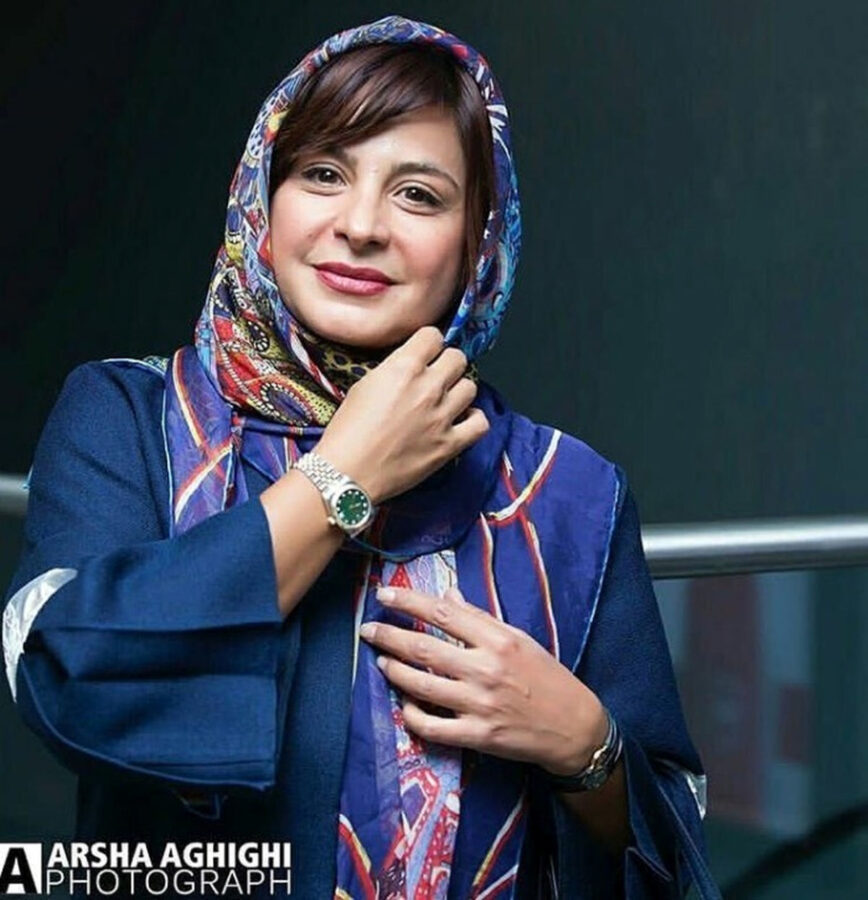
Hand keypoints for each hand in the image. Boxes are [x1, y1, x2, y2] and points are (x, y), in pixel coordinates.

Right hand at [314, 326, 489, 503]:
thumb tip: (410, 369)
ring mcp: (442, 416)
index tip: (424, 354)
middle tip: (435, 378)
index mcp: (404, 368)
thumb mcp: (364, 385)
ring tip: (445, 401)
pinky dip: (473, 419)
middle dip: (446, 365)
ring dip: (458, 391)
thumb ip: (393, 370)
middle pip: (457, 358)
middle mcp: (428, 387)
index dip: (427, 344)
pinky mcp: (450, 444)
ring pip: (470, 387)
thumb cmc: (347, 431)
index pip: (433, 336)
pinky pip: (480, 422)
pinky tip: (460, 421)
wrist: (348, 472)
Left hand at [358, 585, 609, 774]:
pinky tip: (404, 703)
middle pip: (424, 648)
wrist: (573, 727)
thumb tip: (447, 596)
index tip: (384, 595)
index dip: (409, 602)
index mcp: (498, 639)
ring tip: (381, 661)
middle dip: (389, 636)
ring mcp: (479, 704)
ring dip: (394, 671)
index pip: (442, 614)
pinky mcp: (476, 736)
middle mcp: (485, 669)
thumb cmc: (546, 676)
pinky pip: (431, 726)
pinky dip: (411, 714)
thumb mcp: (519, 638)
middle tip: (367, 629)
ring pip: (421, 686)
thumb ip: (481, 618)